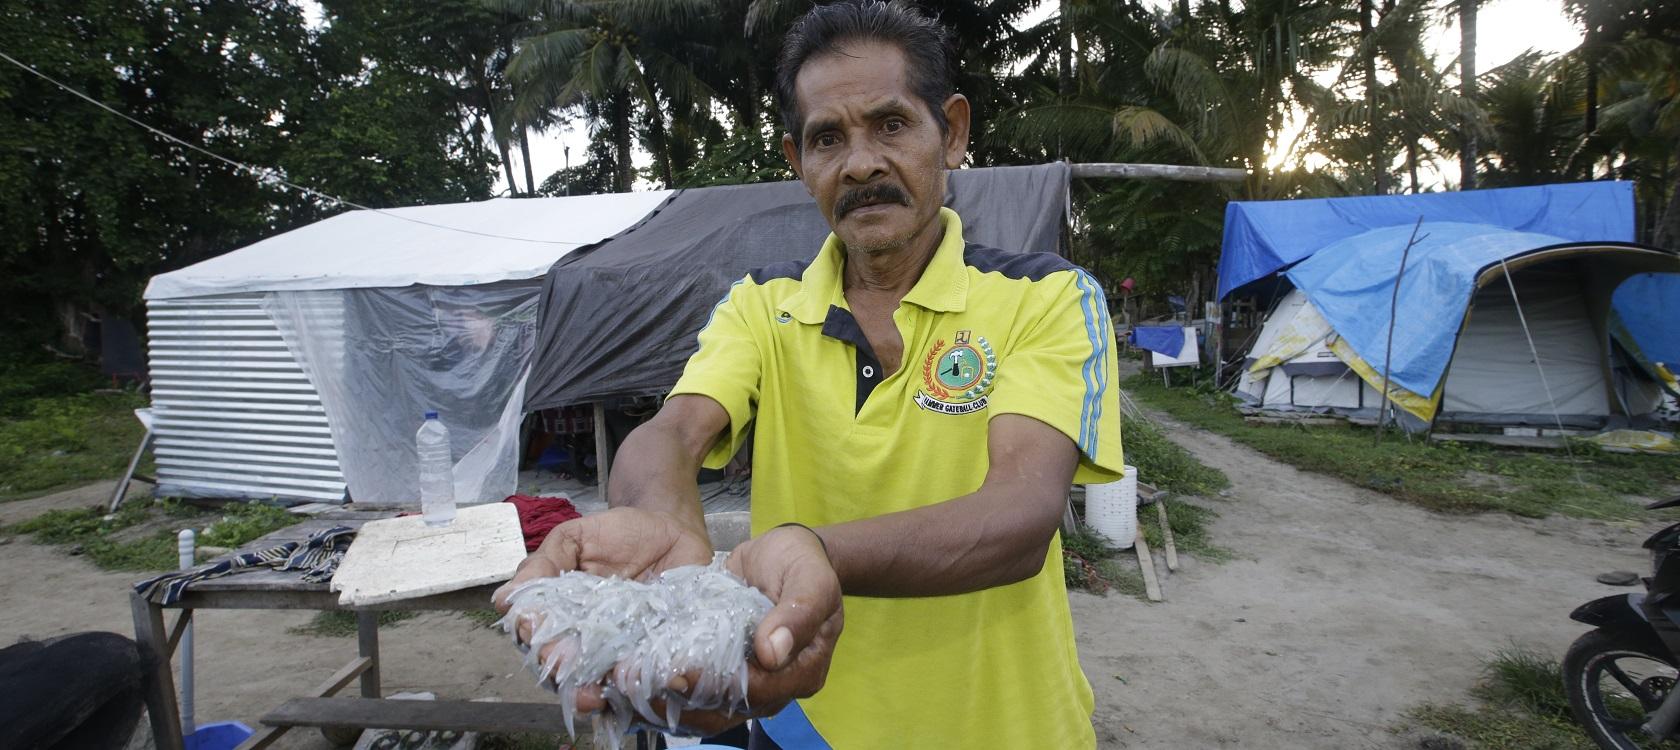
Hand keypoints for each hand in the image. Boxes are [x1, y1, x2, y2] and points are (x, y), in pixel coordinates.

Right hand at [492, 507, 712, 711]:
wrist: (669, 527)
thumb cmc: (617, 535)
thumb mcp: (573, 538)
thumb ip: (542, 565)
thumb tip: (503, 599)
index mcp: (560, 620)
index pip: (541, 648)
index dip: (542, 652)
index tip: (546, 649)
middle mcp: (589, 644)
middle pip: (574, 680)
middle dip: (577, 689)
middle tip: (586, 691)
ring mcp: (626, 651)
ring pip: (613, 686)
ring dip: (615, 693)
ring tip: (622, 688)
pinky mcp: (664, 650)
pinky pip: (659, 673)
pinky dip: (662, 679)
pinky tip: (669, 675)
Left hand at [655, 524, 843, 735]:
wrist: (788, 551)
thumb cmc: (804, 564)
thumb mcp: (812, 579)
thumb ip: (798, 614)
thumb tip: (772, 654)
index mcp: (803, 670)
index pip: (758, 691)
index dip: (718, 687)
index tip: (677, 676)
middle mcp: (776, 686)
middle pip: (727, 709)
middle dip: (682, 702)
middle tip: (639, 687)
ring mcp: (749, 680)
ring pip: (707, 708)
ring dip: (669, 702)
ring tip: (631, 688)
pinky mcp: (725, 670)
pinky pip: (697, 690)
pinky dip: (668, 690)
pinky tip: (638, 683)